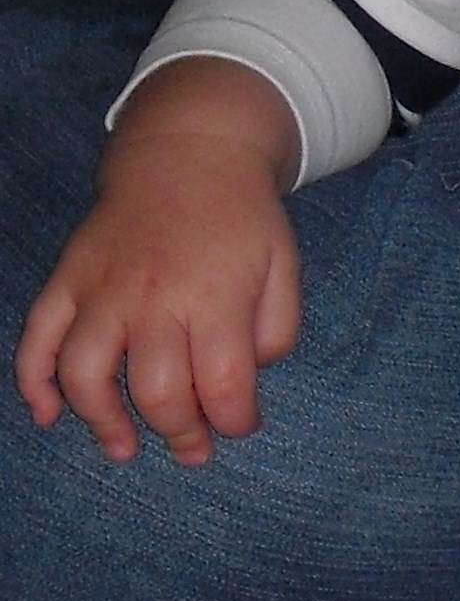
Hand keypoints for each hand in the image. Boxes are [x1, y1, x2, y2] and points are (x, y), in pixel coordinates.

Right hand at [15, 59, 301, 466]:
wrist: (188, 152)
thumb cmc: (242, 218)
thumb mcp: (284, 267)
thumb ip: (277, 330)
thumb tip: (248, 378)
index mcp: (215, 295)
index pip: (225, 385)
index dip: (236, 421)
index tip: (241, 425)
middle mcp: (154, 297)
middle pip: (157, 391)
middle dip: (179, 433)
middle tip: (193, 447)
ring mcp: (103, 288)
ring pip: (85, 373)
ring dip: (101, 421)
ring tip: (124, 448)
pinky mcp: (68, 279)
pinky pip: (37, 337)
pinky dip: (34, 382)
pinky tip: (47, 415)